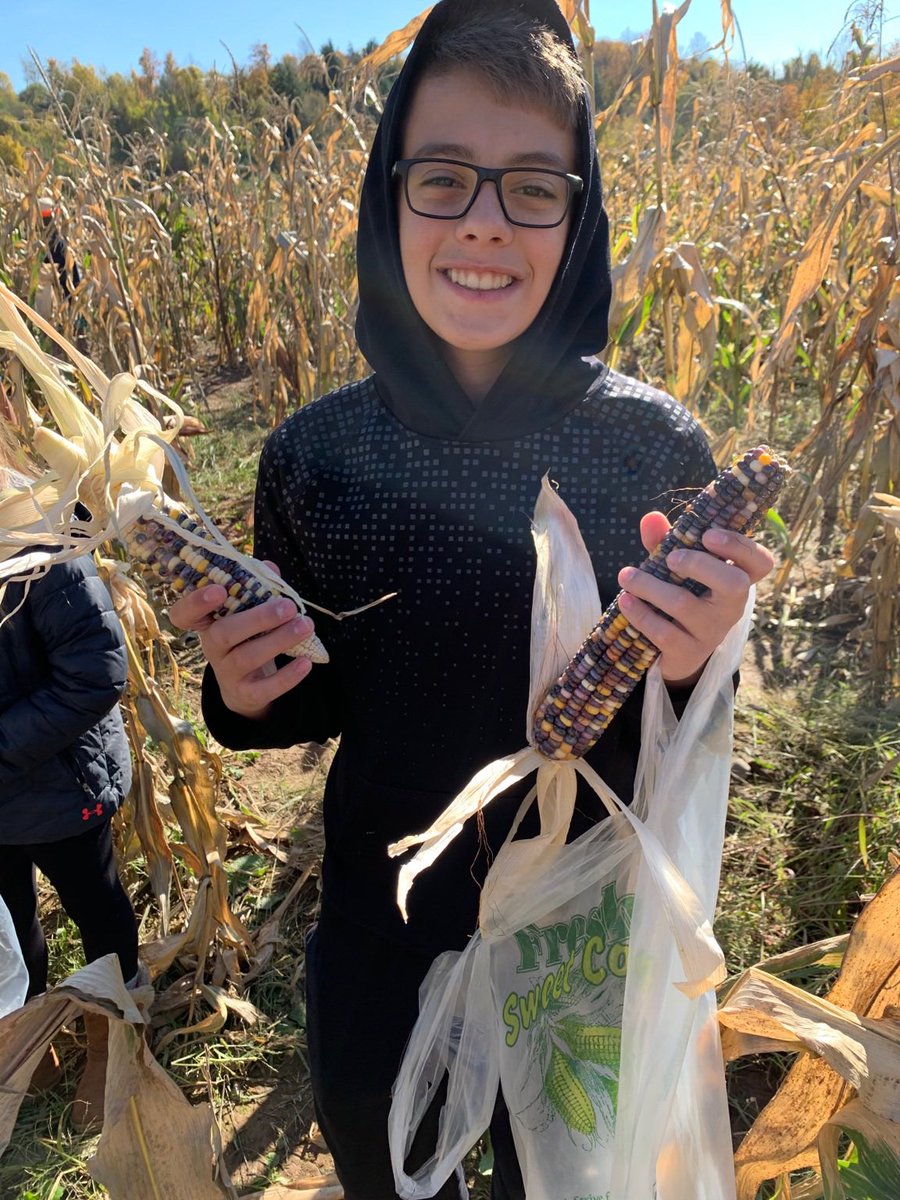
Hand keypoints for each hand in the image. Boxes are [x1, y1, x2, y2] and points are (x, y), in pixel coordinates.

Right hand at [167, 563, 315, 719]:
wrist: (246, 687)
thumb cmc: (248, 637)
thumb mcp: (248, 613)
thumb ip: (258, 588)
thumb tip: (270, 568)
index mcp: (207, 623)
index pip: (184, 615)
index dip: (195, 602)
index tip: (219, 589)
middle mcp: (212, 648)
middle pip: (223, 633)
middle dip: (257, 618)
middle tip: (288, 607)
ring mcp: (226, 673)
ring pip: (247, 657)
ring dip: (279, 640)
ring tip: (306, 626)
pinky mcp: (246, 694)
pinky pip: (265, 688)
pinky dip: (287, 676)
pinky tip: (306, 662)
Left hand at [616, 513, 774, 686]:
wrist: (678, 652)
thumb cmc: (682, 596)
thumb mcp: (677, 568)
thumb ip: (666, 542)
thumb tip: (650, 518)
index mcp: (737, 580)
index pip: (760, 563)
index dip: (740, 546)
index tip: (709, 534)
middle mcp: (731, 607)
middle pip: (734, 584)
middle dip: (701, 565)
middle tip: (672, 558)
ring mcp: (712, 631)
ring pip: (685, 605)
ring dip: (651, 586)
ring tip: (627, 575)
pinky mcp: (689, 651)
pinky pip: (664, 632)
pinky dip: (641, 614)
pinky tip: (626, 600)